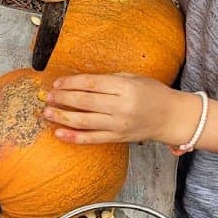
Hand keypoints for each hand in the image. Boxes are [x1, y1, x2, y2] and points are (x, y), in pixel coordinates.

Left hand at [42, 74, 199, 145]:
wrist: (171, 116)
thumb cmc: (152, 93)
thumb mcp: (134, 78)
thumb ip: (109, 79)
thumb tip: (80, 81)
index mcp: (125, 87)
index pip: (91, 84)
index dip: (71, 83)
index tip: (57, 83)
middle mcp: (120, 106)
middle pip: (84, 102)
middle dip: (62, 98)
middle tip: (47, 97)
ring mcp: (117, 124)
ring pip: (83, 121)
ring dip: (62, 117)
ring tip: (46, 113)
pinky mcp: (116, 138)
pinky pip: (90, 139)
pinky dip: (72, 137)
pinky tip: (58, 133)